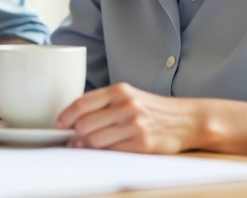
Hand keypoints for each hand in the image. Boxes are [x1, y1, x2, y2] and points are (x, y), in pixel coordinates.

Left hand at [56, 83, 205, 153]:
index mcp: (120, 91)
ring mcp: (134, 125)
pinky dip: (101, 155)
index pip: (82, 103)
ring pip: (94, 141)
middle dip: (74, 136)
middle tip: (73, 141)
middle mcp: (126, 106)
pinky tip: (101, 153)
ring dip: (84, 147)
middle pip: (84, 124)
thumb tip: (75, 119)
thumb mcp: (129, 96)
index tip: (59, 125)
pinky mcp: (142, 144)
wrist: (186, 120)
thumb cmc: (154, 109)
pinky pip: (111, 153)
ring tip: (84, 148)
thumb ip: (104, 103)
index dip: (65, 116)